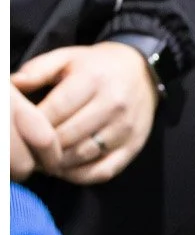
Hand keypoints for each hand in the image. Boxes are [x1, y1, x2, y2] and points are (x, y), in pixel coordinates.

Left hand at [12, 43, 158, 184]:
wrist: (141, 72)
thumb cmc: (95, 67)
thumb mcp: (66, 58)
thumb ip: (37, 70)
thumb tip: (11, 86)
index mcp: (93, 80)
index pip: (55, 111)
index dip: (31, 125)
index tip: (16, 131)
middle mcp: (113, 105)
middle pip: (67, 136)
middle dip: (40, 146)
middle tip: (24, 149)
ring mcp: (126, 128)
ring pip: (82, 156)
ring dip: (56, 163)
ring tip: (40, 159)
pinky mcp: (134, 146)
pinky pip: (104, 171)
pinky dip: (79, 176)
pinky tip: (63, 170)